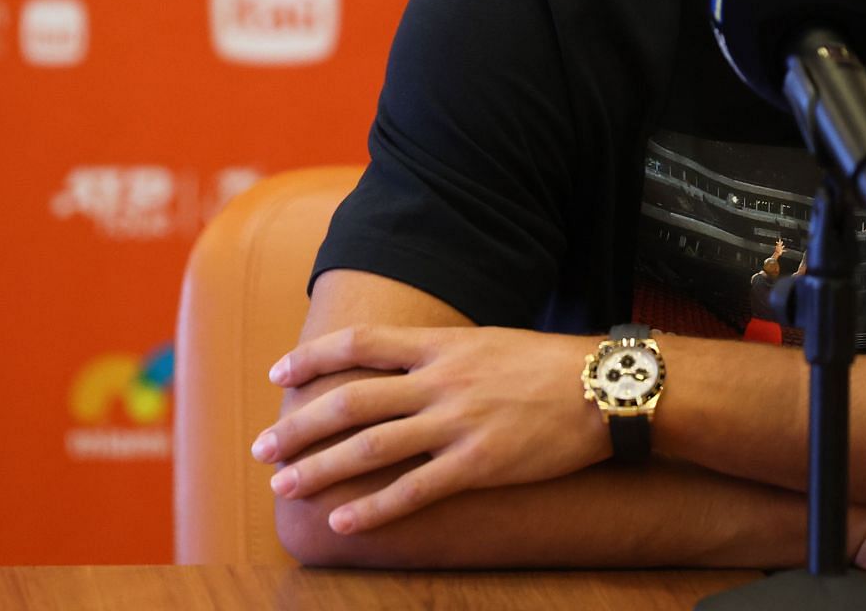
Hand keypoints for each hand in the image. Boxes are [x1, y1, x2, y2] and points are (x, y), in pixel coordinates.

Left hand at [252, 325, 608, 533]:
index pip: (359, 345)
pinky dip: (373, 508)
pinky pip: (414, 490)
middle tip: (263, 447)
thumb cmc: (548, 365)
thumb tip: (404, 367)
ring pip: (370, 447)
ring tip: (284, 487)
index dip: (312, 358)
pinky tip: (343, 522)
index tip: (278, 375)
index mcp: (440, 345)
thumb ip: (442, 355)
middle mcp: (440, 380)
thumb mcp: (487, 342)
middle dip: (299, 426)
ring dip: (320, 468)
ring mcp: (457, 422)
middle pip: (350, 400)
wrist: (603, 388)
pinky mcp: (478, 464)